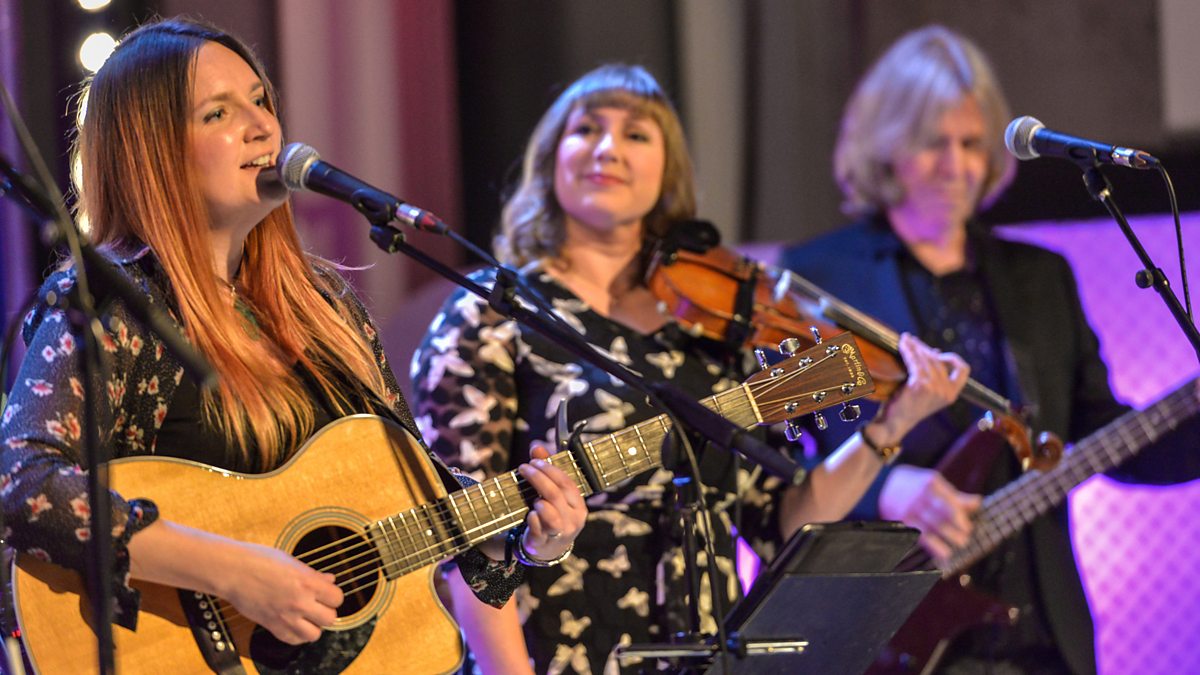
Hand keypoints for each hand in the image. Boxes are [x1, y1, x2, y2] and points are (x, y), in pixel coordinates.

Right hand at [219, 541, 343, 643]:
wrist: (232, 571)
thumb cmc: (260, 560)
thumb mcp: (292, 562)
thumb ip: (313, 575)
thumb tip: (330, 580)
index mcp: (307, 582)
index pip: (337, 598)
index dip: (333, 595)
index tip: (326, 593)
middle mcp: (299, 601)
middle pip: (330, 618)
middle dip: (326, 611)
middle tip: (317, 605)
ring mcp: (286, 616)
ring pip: (315, 634)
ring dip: (313, 626)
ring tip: (306, 616)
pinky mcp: (272, 626)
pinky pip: (294, 640)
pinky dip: (297, 635)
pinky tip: (294, 623)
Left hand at [516, 445, 586, 560]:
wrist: (548, 549)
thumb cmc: (552, 514)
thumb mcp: (553, 494)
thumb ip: (546, 470)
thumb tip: (536, 446)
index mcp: (578, 505)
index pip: (567, 483)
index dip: (550, 469)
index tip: (534, 460)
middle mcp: (573, 519)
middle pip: (556, 495)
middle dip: (538, 478)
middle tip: (524, 468)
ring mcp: (559, 533)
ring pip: (551, 514)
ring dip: (539, 502)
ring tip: (533, 498)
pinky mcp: (544, 543)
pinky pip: (538, 528)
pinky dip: (533, 518)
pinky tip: (529, 514)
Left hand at [867, 333, 970, 445]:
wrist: (895, 424)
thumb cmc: (908, 407)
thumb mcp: (927, 392)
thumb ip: (934, 375)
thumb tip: (936, 351)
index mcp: (952, 395)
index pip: (963, 371)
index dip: (953, 359)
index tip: (939, 353)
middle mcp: (946, 391)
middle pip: (938, 360)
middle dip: (924, 348)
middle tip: (912, 340)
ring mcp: (934, 388)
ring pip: (925, 359)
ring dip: (914, 346)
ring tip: (905, 339)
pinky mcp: (919, 385)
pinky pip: (914, 361)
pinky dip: (908, 351)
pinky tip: (902, 345)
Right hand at [879, 465, 981, 561]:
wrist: (880, 486)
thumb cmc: (912, 484)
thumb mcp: (932, 482)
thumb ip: (954, 495)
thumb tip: (978, 502)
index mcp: (930, 483)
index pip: (948, 501)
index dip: (959, 516)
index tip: (967, 527)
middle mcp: (919, 496)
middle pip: (939, 515)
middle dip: (954, 529)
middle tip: (964, 539)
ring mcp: (910, 509)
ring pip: (930, 527)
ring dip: (944, 540)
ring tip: (955, 549)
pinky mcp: (903, 522)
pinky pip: (919, 536)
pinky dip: (932, 547)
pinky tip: (942, 554)